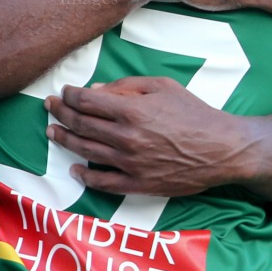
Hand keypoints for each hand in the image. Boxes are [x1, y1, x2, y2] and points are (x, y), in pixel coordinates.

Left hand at [44, 77, 253, 195]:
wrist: (222, 149)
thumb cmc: (194, 113)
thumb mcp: (163, 87)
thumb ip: (126, 86)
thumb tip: (94, 91)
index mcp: (133, 110)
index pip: (87, 102)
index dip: (70, 96)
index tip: (63, 93)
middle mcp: (127, 137)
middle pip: (81, 125)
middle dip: (60, 114)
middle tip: (49, 108)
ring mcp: (131, 163)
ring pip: (86, 151)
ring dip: (64, 141)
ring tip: (52, 133)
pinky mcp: (139, 184)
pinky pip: (103, 183)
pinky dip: (85, 176)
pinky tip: (74, 169)